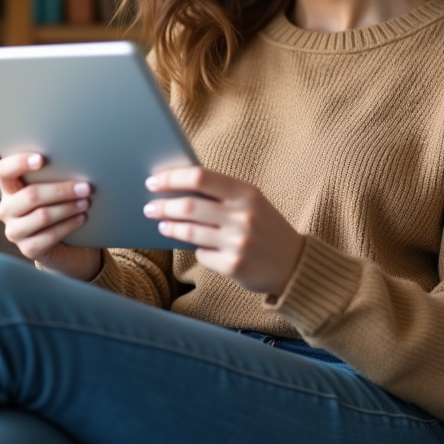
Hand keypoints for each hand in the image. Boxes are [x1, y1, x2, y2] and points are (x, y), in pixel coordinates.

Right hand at [0, 153, 101, 280]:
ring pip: (42, 216)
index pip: (3, 171)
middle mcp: (6, 210)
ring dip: (68, 208)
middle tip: (85, 187)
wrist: (64, 244)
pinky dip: (68, 225)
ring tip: (86, 202)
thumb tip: (75, 165)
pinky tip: (81, 218)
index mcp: (9, 189)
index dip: (19, 163)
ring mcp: (14, 231)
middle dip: (61, 190)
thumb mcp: (51, 191)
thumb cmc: (57, 207)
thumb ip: (53, 177)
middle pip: (31, 195)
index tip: (42, 159)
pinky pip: (49, 236)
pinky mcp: (27, 249)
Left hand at [143, 167, 302, 296]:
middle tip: (149, 207)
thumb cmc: (265, 227)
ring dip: (169, 227)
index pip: (201, 177)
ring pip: (188, 232)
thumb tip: (176, 187)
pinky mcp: (233, 266)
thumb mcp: (252, 202)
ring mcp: (238, 243)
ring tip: (161, 224)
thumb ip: (221, 194)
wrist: (294, 264)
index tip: (153, 181)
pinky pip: (201, 255)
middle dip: (163, 206)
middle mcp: (243, 216)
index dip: (172, 178)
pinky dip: (195, 249)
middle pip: (189, 206)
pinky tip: (195, 246)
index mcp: (247, 193)